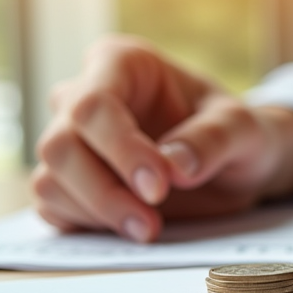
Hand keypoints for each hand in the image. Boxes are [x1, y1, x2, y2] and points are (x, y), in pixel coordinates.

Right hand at [31, 36, 292, 240]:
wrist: (234, 164)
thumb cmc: (234, 133)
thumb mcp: (243, 129)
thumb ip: (213, 140)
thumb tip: (174, 166)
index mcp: (121, 63)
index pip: (94, 104)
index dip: (120, 149)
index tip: (159, 187)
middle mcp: (84, 96)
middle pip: (60, 145)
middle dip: (104, 191)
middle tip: (151, 223)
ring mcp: (72, 141)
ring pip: (50, 180)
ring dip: (96, 213)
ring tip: (149, 229)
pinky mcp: (70, 182)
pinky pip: (53, 207)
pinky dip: (86, 225)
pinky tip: (129, 227)